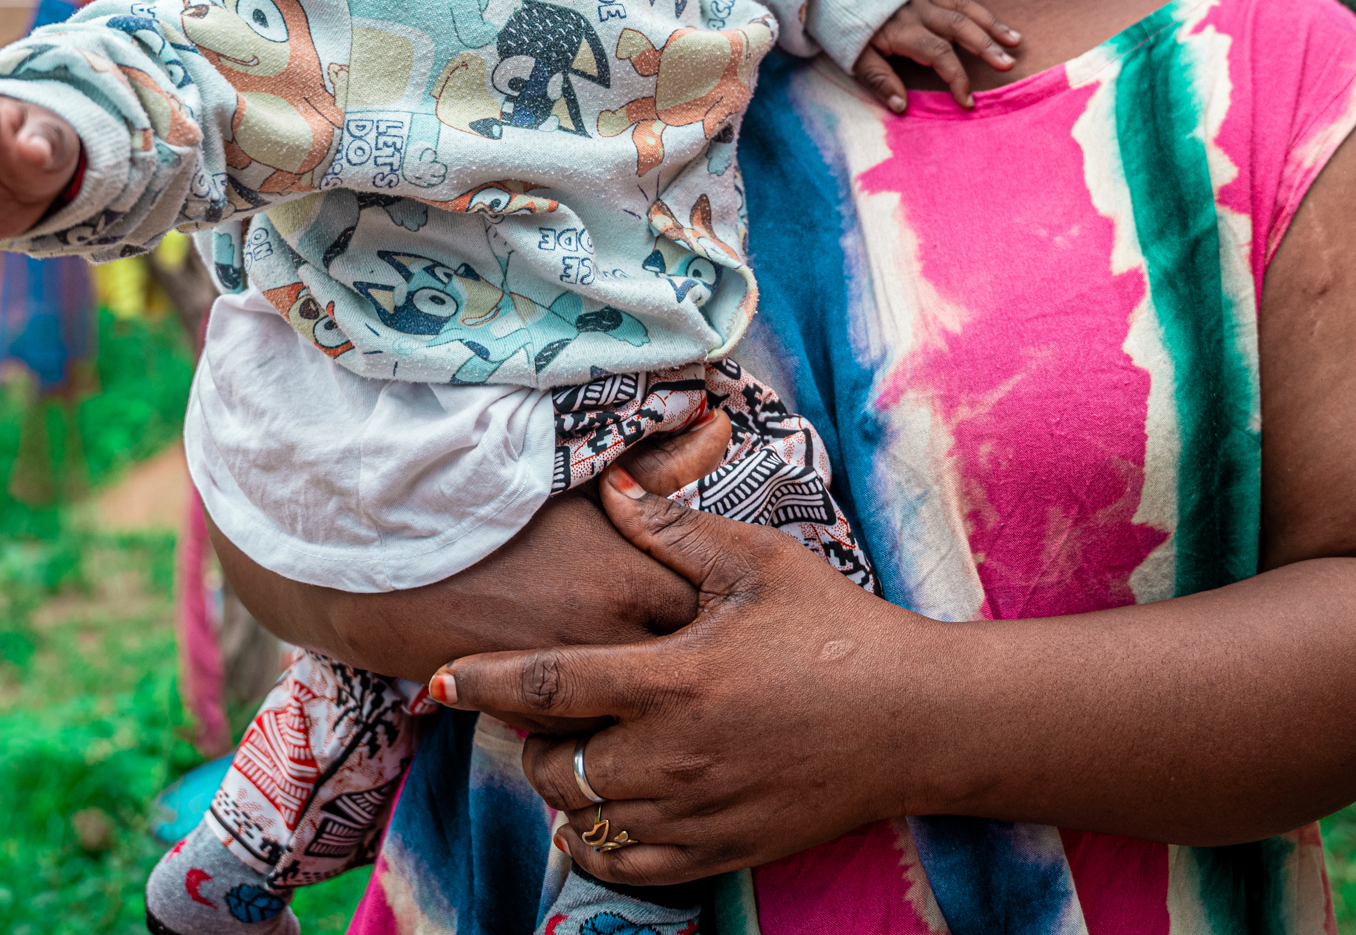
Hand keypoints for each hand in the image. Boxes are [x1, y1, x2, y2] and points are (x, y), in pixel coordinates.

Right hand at [216, 490, 698, 696]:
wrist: (385, 554)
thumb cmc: (488, 501)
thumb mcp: (575, 478)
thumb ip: (655, 468)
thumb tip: (722, 427)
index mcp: (629, 574)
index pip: (712, 609)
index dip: (716, 602)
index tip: (714, 594)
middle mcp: (607, 637)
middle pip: (683, 667)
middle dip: (691, 657)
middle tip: (695, 641)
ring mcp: (567, 683)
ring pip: (636, 708)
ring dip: (643, 692)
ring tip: (648, 672)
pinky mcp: (527, 715)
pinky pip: (583, 729)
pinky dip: (593, 713)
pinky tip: (591, 690)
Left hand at [430, 469, 948, 886]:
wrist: (919, 719)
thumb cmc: (839, 629)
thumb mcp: (757, 563)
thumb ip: (671, 528)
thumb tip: (606, 488)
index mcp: (673, 677)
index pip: (547, 685)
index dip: (480, 683)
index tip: (437, 681)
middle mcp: (674, 754)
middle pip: (553, 765)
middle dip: (529, 742)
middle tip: (543, 714)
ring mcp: (698, 810)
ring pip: (584, 822)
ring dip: (562, 794)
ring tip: (572, 758)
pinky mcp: (724, 850)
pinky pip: (629, 868)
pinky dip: (598, 848)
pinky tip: (602, 817)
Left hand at [851, 0, 1018, 111]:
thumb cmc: (845, 26)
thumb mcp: (854, 56)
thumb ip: (879, 80)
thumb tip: (902, 107)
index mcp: (902, 29)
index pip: (938, 54)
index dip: (956, 77)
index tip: (967, 101)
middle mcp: (918, 10)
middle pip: (959, 27)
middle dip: (985, 46)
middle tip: (1007, 64)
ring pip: (965, 10)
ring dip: (992, 26)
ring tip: (1015, 42)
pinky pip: (960, 0)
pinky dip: (981, 12)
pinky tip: (997, 25)